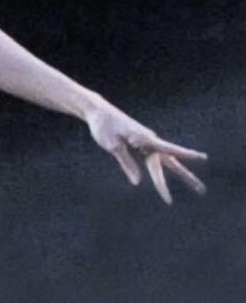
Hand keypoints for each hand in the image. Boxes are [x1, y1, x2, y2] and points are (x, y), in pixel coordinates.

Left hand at [86, 101, 206, 202]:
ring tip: (193, 186)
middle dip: (186, 176)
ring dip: (178, 173)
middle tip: (202, 190)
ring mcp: (146, 143)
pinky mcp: (140, 144)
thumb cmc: (104, 126)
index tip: (203, 157)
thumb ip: (126, 163)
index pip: (170, 150)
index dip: (187, 155)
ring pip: (165, 162)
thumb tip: (137, 182)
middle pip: (172, 163)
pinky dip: (161, 170)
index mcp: (146, 139)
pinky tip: (162, 176)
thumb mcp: (112, 145)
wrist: (98, 112)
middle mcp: (150, 141)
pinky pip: (154, 160)